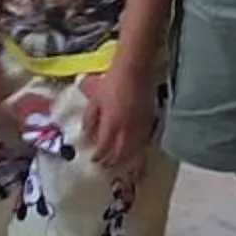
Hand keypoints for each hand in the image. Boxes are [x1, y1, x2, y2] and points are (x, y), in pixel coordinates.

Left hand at [77, 60, 154, 175]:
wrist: (135, 69)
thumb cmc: (112, 81)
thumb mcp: (95, 99)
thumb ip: (90, 118)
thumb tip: (86, 134)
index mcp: (111, 125)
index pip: (103, 149)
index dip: (98, 156)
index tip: (93, 159)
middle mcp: (126, 131)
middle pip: (119, 155)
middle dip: (110, 162)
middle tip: (104, 165)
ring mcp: (139, 128)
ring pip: (132, 152)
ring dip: (124, 159)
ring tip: (117, 162)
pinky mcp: (150, 122)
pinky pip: (142, 143)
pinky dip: (136, 150)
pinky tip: (132, 149)